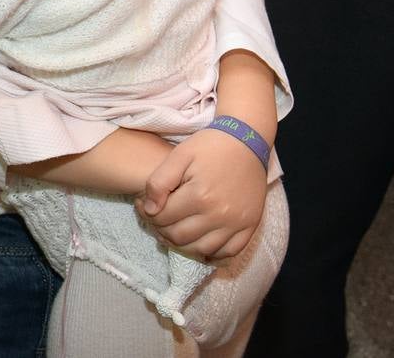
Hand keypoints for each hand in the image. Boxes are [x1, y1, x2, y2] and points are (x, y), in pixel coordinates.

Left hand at [136, 128, 266, 261]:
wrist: (246, 140)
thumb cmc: (209, 146)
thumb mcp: (178, 155)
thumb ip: (159, 182)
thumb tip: (149, 210)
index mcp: (199, 195)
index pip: (163, 218)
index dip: (147, 214)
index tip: (143, 206)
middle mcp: (219, 214)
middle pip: (179, 237)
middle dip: (161, 230)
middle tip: (156, 219)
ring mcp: (237, 223)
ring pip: (201, 249)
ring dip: (182, 245)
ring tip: (173, 230)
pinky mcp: (250, 226)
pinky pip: (228, 252)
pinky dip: (211, 252)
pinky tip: (199, 241)